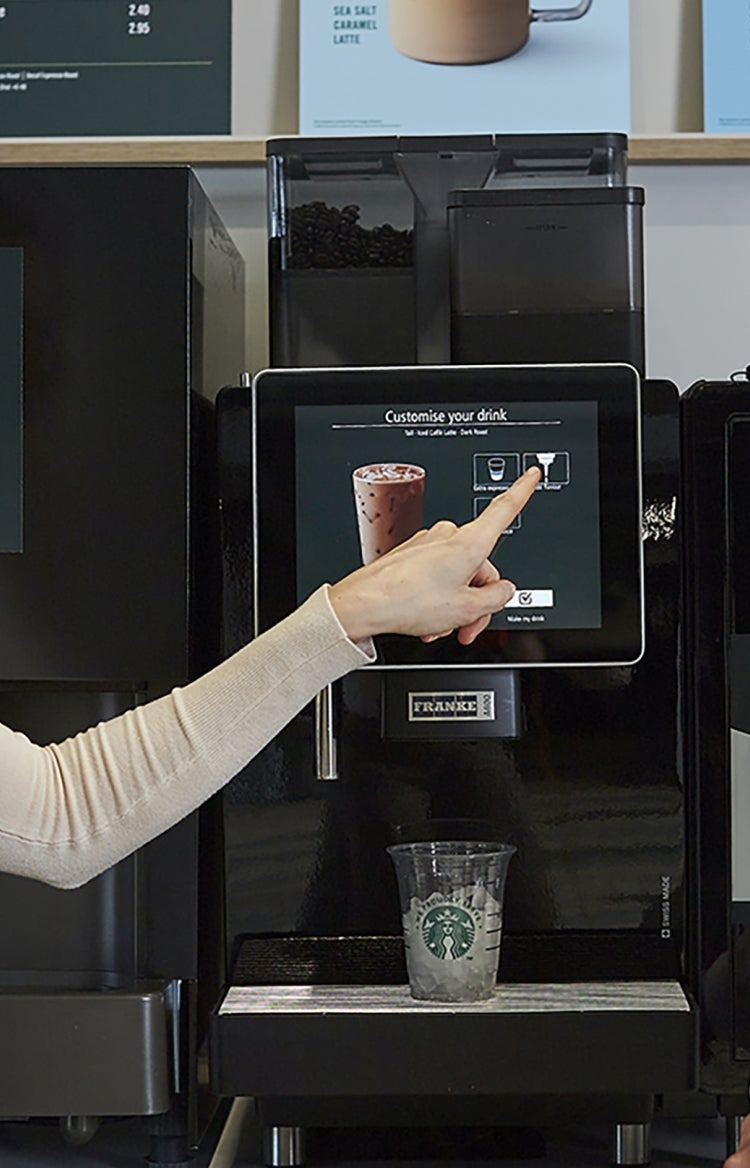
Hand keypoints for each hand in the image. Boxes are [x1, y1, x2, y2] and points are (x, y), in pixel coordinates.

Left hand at [329, 466, 540, 644]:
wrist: (365, 605)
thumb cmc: (409, 601)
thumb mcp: (467, 609)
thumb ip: (497, 598)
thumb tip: (502, 590)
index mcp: (469, 544)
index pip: (503, 510)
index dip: (522, 491)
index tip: (531, 474)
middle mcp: (448, 537)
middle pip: (480, 567)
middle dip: (477, 600)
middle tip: (467, 627)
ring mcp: (427, 544)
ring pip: (457, 577)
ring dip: (454, 605)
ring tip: (440, 628)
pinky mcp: (411, 555)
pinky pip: (435, 577)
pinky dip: (436, 600)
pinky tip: (427, 620)